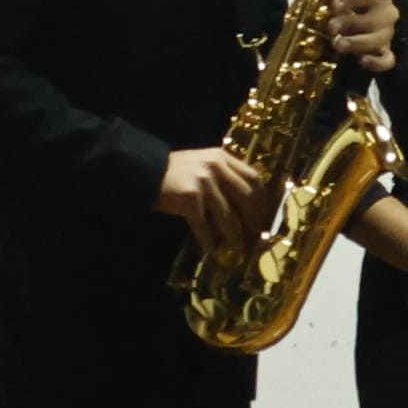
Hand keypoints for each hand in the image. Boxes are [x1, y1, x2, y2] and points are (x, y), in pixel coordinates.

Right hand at [154, 148, 268, 253]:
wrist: (142, 170)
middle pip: (246, 197)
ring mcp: (203, 182)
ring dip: (234, 235)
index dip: (262, 199)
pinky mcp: (189, 198)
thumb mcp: (203, 164)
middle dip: (254, 219)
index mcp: (222, 158)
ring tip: (238, 248)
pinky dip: (209, 239)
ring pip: (227, 215)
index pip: (253, 178)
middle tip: (257, 235)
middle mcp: (215, 167)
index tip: (265, 215)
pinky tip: (212, 249)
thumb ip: (224, 175)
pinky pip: (204, 224)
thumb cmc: (174, 172)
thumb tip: (248, 205)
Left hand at [326, 0, 397, 72]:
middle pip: (379, 18)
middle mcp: (387, 13)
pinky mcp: (385, 54)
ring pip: (380, 40)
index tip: (334, 3)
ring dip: (357, 43)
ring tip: (338, 44)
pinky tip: (361, 60)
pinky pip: (387, 61)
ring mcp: (387, 35)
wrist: (352, 27)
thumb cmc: (344, 4)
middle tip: (332, 26)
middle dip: (353, 23)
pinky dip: (375, 62)